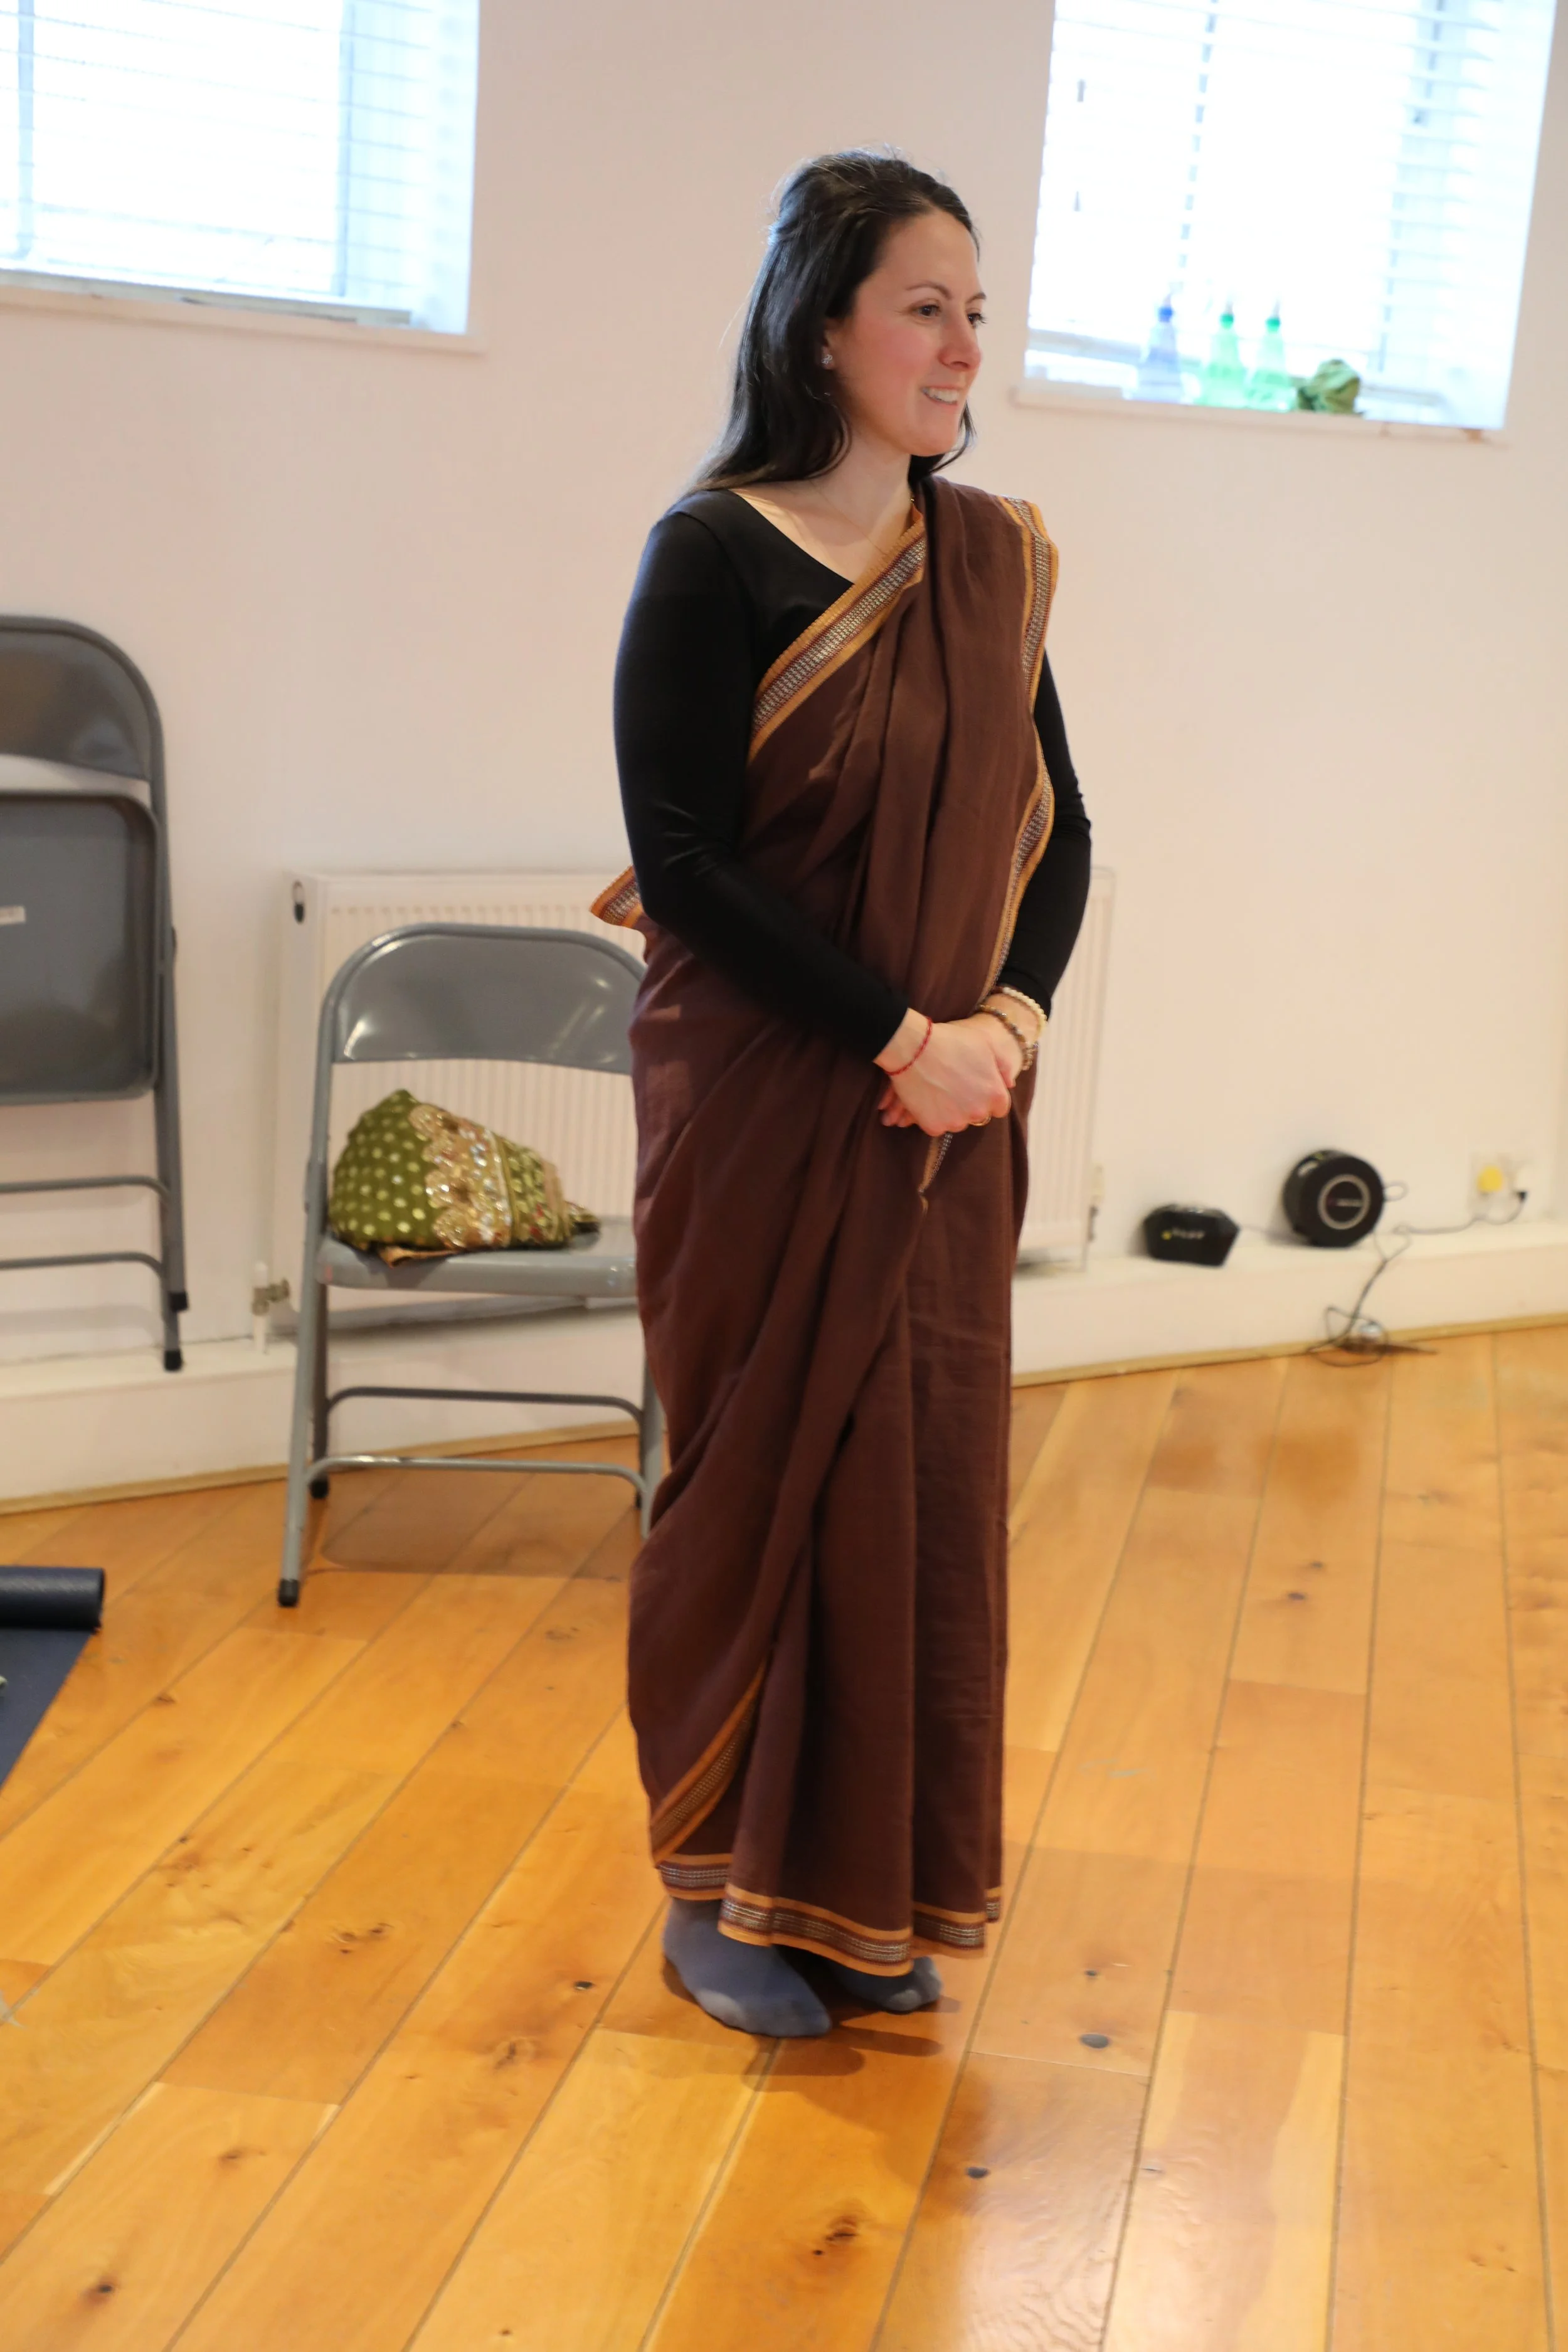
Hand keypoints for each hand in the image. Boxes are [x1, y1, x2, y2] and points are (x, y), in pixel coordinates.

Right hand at [874, 1010, 1016, 1135]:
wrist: (914, 1048)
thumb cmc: (951, 1041)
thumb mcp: (985, 1045)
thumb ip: (1003, 1066)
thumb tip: (1009, 1084)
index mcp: (995, 1094)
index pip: (999, 1107)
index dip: (987, 1096)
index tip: (974, 1086)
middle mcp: (979, 1113)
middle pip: (977, 1115)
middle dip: (969, 1103)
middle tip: (953, 1083)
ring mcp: (956, 1122)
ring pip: (956, 1121)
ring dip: (950, 1111)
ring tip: (937, 1088)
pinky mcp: (934, 1127)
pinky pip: (936, 1125)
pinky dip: (931, 1115)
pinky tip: (925, 1097)